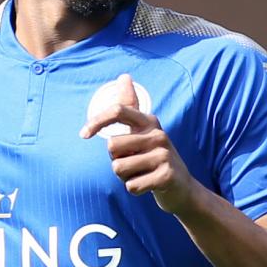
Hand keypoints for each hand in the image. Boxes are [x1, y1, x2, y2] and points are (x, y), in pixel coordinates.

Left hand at [84, 76, 202, 215]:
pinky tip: (148, 185)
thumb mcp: (144, 132)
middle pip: (112, 146)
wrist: (183, 189)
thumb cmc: (155, 158)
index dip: (96, 121)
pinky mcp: (167, 176)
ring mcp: (164, 155)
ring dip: (124, 177)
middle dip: (115, 160)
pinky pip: (132, 186)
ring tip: (141, 174)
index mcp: (149, 121)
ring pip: (119, 168)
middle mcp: (158, 134)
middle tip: (133, 164)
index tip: (83, 134)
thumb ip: (130, 106)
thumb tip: (124, 76)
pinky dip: (135, 189)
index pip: (118, 111)